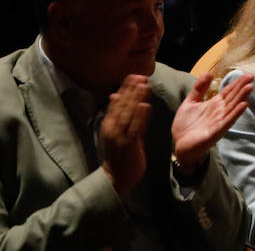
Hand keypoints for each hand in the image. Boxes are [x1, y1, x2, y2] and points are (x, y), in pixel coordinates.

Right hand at [101, 74, 150, 199]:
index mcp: (108, 125)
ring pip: (130, 114)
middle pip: (123, 106)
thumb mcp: (112, 132)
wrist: (116, 178)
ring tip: (144, 85)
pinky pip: (137, 128)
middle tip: (140, 76)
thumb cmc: (117, 154)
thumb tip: (115, 95)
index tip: (132, 76)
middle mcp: (113, 129)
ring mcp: (121, 137)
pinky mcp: (130, 145)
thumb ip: (115, 114)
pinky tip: (146, 105)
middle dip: (131, 90)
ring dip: (137, 99)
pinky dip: (141, 117)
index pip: (116, 103)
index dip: (125, 89)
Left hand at [171, 71, 253, 169]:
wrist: (179, 145)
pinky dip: (236, 113)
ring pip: (233, 107)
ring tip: (250, 87)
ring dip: (242, 97)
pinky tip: (244, 105)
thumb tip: (209, 73)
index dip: (237, 83)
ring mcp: (219, 121)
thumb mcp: (190, 102)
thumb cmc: (185, 126)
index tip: (247, 74)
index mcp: (214, 104)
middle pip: (233, 97)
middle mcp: (219, 111)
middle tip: (252, 77)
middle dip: (242, 87)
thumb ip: (199, 89)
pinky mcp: (217, 131)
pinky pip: (228, 120)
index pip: (228, 91)